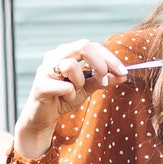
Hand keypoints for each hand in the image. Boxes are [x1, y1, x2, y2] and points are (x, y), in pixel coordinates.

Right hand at [13, 40, 126, 158]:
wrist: (43, 117)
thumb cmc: (63, 98)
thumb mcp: (88, 88)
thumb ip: (103, 80)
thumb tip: (123, 75)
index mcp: (68, 53)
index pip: (92, 46)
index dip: (110, 58)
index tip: (123, 72)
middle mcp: (55, 55)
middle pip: (83, 46)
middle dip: (99, 64)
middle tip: (104, 81)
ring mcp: (45, 68)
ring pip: (71, 65)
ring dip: (79, 83)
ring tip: (74, 92)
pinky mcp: (39, 84)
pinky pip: (64, 86)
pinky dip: (69, 95)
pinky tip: (64, 99)